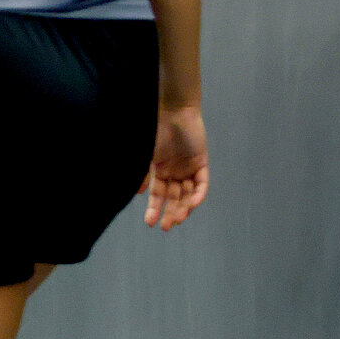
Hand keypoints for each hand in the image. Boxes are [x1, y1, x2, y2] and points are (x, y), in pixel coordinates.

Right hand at [142, 105, 207, 230]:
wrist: (173, 112)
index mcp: (159, 170)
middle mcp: (174, 172)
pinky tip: (192, 204)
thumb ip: (142, 174)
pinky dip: (198, 194)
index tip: (149, 223)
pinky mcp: (201, 163)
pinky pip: (201, 183)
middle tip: (166, 226)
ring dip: (184, 207)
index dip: (154, 209)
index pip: (157, 195)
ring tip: (179, 218)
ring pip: (187, 193)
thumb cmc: (155, 130)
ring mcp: (188, 168)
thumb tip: (137, 194)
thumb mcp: (146, 155)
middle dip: (170, 212)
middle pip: (174, 198)